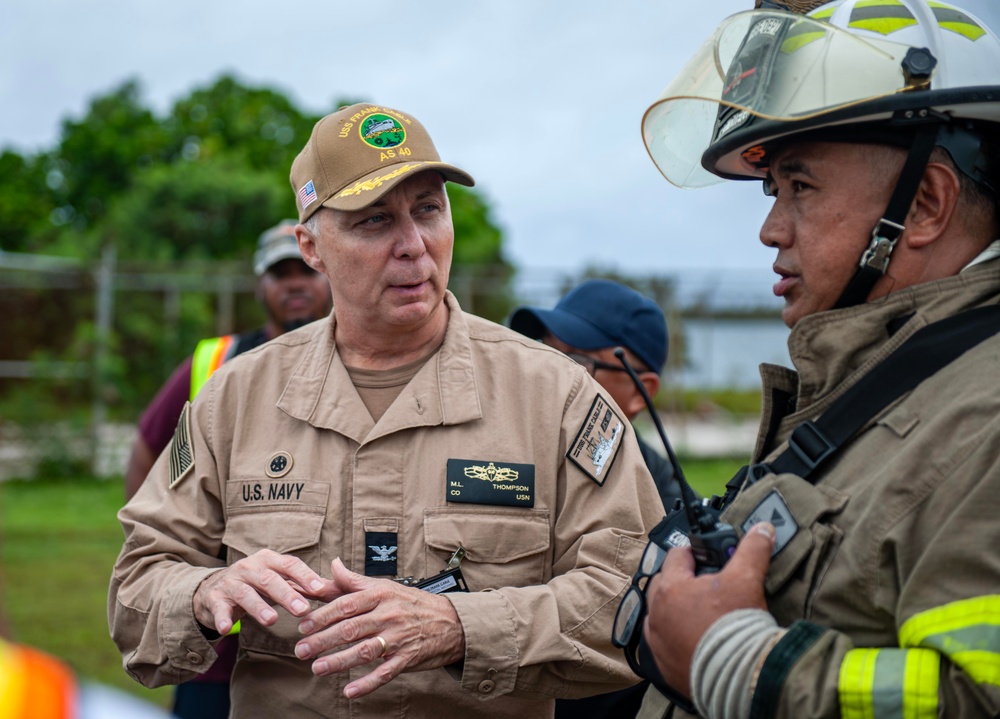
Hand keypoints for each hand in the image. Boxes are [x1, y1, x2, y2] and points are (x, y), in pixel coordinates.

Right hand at [193, 549, 330, 633]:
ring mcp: (231, 582)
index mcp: (269, 560)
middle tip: (303, 609)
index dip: (305, 576)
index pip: (290, 565)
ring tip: (272, 620)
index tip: (321, 589)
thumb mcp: (279, 581)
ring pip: (245, 593)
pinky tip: (227, 629)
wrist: (214, 590)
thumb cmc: (256, 585)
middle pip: (269, 579)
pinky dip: (222, 617)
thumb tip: (336, 589)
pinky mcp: (215, 599)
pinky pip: (218, 608)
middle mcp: (249, 567)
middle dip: (287, 593)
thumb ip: (304, 586)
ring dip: (258, 606)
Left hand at [294, 558, 465, 698]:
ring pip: (364, 651)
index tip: (303, 626)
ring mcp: (399, 638)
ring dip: (339, 661)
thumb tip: (333, 565)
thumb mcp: (385, 587)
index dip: (322, 616)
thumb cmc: (412, 603)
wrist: (450, 622)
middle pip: (351, 629)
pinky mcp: (407, 658)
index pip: (346, 605)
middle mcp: (389, 615)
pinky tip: (349, 690)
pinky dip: (367, 683)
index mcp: (381, 595)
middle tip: (301, 650)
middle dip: (323, 640)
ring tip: (317, 668)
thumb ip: (355, 581)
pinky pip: (384, 673)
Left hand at [643, 522, 774, 698]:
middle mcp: (657, 613)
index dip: (694, 553)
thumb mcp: (747, 579)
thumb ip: (752, 550)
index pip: (677, 556)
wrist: (739, 676)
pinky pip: (662, 643)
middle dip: (680, 580)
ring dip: (674, 610)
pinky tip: (693, 638)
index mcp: (671, 588)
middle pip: (663, 584)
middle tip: (704, 585)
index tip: (706, 557)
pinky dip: (674, 637)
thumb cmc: (736, 626)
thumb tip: (763, 529)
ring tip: (698, 612)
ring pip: (660, 614)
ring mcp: (657, 640)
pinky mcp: (663, 664)